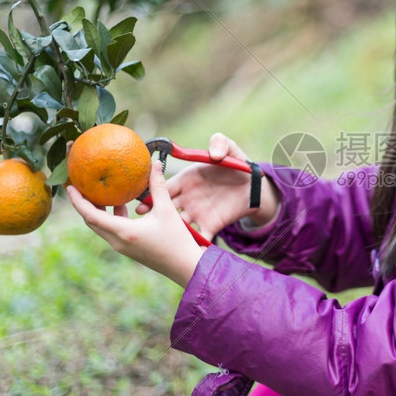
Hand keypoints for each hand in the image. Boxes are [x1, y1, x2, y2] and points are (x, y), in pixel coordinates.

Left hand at [68, 161, 205, 286]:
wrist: (186, 267)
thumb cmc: (177, 240)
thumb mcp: (167, 210)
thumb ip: (158, 186)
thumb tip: (154, 163)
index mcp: (123, 231)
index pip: (91, 215)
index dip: (78, 201)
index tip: (70, 187)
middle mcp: (118, 241)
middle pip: (92, 221)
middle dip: (85, 204)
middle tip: (83, 186)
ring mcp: (122, 247)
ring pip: (102, 227)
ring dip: (99, 211)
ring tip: (102, 193)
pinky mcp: (129, 249)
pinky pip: (112, 231)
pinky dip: (111, 217)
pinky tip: (122, 205)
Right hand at [136, 133, 280, 237]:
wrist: (253, 186)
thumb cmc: (237, 165)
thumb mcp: (230, 150)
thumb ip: (221, 143)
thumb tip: (214, 153)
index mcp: (187, 180)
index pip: (166, 188)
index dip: (153, 195)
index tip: (142, 204)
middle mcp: (188, 198)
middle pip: (166, 208)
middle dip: (154, 216)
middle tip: (143, 224)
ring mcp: (197, 214)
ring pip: (179, 225)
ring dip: (171, 232)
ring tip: (163, 241)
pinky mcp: (211, 225)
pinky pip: (200, 238)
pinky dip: (194, 245)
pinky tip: (188, 252)